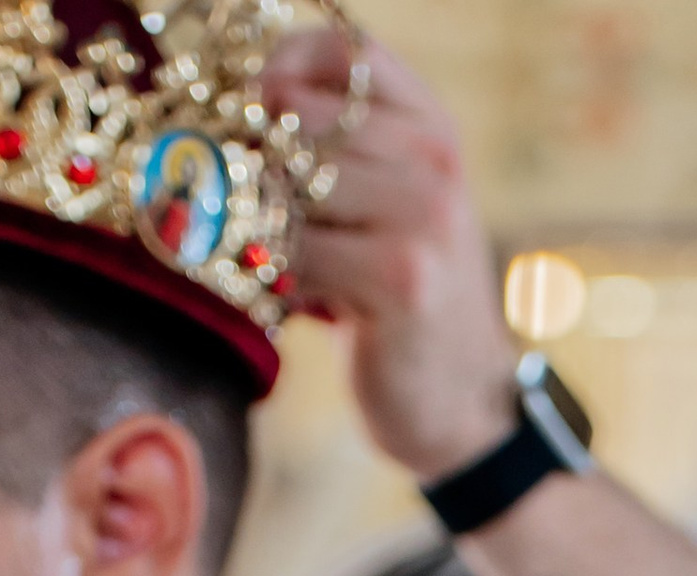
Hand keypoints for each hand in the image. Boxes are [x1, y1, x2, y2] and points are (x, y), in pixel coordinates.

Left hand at [265, 30, 516, 481]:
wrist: (458, 404)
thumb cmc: (402, 303)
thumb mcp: (387, 206)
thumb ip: (338, 148)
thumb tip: (239, 107)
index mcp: (433, 128)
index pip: (345, 50)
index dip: (283, 67)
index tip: (258, 110)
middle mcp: (435, 160)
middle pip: (301, 116)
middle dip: (265, 162)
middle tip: (270, 212)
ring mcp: (423, 217)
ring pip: (293, 181)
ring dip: (273, 224)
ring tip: (298, 260)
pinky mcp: (401, 279)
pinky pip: (297, 249)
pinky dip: (283, 275)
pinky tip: (307, 298)